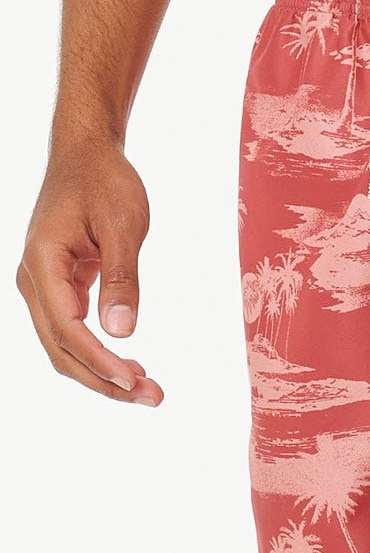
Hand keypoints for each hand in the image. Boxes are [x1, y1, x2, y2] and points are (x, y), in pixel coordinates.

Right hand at [16, 142, 163, 405]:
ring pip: (64, 346)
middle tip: (153, 398)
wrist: (87, 154)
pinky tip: (130, 366)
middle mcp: (33, 280)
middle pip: (61, 349)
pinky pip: (73, 331)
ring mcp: (43, 286)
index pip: (68, 329)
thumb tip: (121, 332)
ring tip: (147, 390)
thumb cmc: (105, 182)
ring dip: (102, 372)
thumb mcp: (123, 226)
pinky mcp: (58, 287)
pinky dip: (99, 353)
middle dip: (104, 380)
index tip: (135, 382)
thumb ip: (122, 278)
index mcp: (42, 263)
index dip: (100, 362)